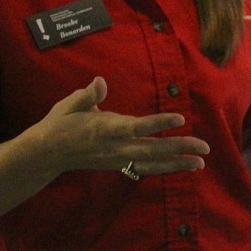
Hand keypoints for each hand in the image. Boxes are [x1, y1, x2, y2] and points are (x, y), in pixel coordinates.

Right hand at [31, 77, 209, 177]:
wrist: (46, 154)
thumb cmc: (61, 123)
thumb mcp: (70, 104)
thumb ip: (88, 95)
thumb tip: (99, 82)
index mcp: (104, 128)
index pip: (136, 126)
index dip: (159, 122)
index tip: (180, 118)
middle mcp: (115, 146)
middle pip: (151, 148)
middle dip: (179, 148)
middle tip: (204, 147)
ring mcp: (117, 158)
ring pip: (152, 162)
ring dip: (177, 163)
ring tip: (200, 163)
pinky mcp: (118, 165)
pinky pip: (145, 168)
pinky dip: (165, 168)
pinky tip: (182, 167)